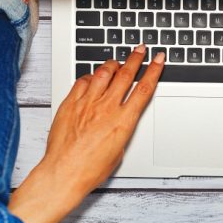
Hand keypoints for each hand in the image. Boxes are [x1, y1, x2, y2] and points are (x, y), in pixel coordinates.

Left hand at [9, 45, 163, 222]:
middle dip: (136, 58)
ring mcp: (87, 103)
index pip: (144, 88)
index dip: (154, 70)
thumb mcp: (119, 150)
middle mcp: (106, 107)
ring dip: (113, 63)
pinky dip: (90, 76)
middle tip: (140, 49)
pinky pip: (82, 81)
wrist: (64, 173)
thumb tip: (120, 119)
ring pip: (103, 73)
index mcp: (123, 120)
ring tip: (117, 61)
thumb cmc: (90, 168)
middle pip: (126, 74)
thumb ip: (122, 128)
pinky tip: (92, 78)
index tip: (159, 59)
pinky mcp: (70, 104)